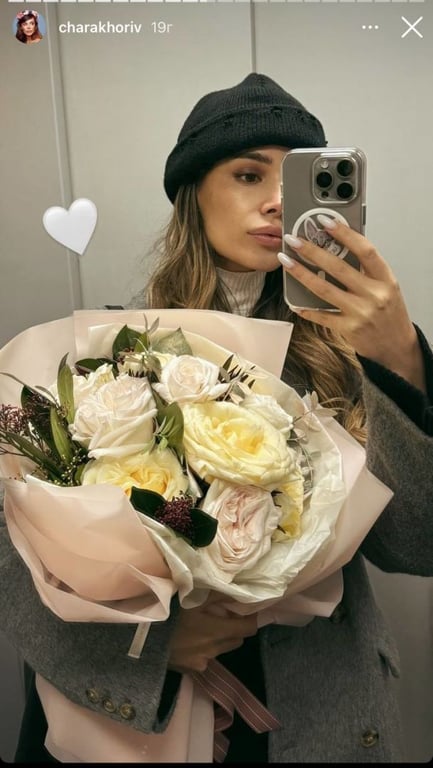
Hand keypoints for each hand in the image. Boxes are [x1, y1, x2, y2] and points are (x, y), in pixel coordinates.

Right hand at [168, 593, 257, 673]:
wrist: (142, 638)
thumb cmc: (169, 613)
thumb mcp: (193, 599)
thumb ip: (217, 595)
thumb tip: (238, 592)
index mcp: (216, 630)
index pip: (247, 629)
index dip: (251, 620)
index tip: (248, 612)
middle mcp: (213, 650)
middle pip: (236, 641)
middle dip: (234, 630)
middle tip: (223, 618)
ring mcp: (202, 662)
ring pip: (220, 650)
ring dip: (217, 640)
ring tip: (201, 629)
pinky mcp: (190, 670)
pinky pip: (204, 659)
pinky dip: (202, 651)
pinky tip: (188, 642)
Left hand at [279, 217, 425, 391]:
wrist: (396, 348)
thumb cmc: (389, 315)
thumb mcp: (386, 287)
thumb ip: (366, 270)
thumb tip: (338, 246)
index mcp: (385, 279)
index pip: (365, 250)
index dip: (345, 234)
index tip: (325, 221)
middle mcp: (374, 294)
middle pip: (338, 267)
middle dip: (312, 251)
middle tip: (294, 240)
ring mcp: (360, 313)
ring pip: (324, 289)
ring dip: (302, 273)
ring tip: (286, 261)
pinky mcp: (348, 329)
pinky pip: (322, 316)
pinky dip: (306, 308)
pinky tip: (294, 301)